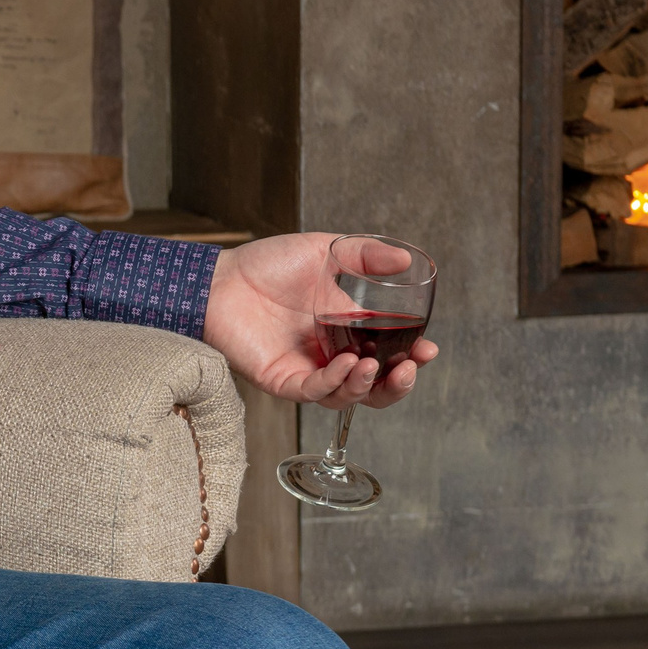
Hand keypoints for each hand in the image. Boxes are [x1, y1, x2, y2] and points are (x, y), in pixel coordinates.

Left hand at [202, 233, 439, 410]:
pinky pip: (313, 392)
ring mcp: (306, 370)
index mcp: (346, 330)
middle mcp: (329, 355)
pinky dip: (334, 382)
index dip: (411, 357)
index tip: (428, 348)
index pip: (386, 355)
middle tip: (412, 366)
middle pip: (374, 387)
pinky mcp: (282, 380)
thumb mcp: (324, 252)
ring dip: (367, 386)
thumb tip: (405, 259)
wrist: (219, 278)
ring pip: (347, 397)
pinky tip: (346, 365)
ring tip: (374, 366)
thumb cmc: (266, 266)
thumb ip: (365, 255)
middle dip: (398, 383)